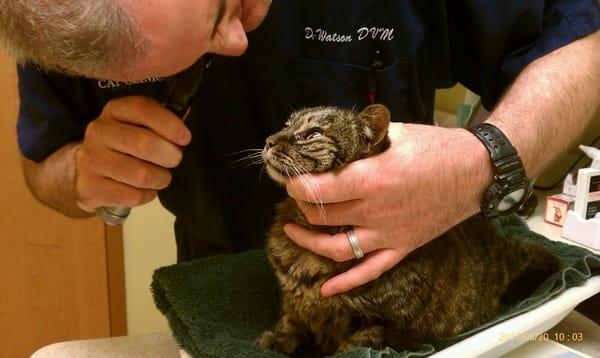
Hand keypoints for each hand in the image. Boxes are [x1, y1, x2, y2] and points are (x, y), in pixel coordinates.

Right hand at [74, 96, 190, 210]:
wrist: (86, 173)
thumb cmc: (123, 147)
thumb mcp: (137, 126)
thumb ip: (159, 124)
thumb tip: (182, 134)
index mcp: (114, 111)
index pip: (142, 108)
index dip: (169, 123)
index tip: (184, 138)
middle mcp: (99, 132)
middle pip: (145, 144)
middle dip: (170, 156)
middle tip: (173, 159)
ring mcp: (92, 160)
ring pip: (142, 175)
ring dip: (160, 179)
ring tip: (159, 176)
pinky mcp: (91, 188)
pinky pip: (134, 196)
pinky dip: (147, 195)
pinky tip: (142, 189)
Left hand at [284, 123, 491, 296]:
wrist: (476, 171)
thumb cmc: (436, 147)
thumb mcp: (395, 133)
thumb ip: (360, 139)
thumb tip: (331, 139)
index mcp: (372, 179)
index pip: (318, 189)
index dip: (297, 184)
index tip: (292, 177)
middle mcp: (376, 211)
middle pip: (322, 216)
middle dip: (301, 205)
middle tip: (297, 194)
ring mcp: (388, 234)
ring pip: (337, 248)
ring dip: (309, 242)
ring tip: (292, 231)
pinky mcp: (401, 247)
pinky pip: (369, 271)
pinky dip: (346, 284)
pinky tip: (325, 290)